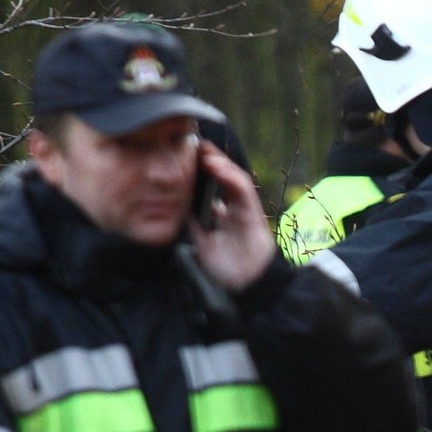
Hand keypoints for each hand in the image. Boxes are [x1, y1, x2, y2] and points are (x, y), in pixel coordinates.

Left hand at [186, 145, 276, 292]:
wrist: (247, 288)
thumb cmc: (227, 271)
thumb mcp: (201, 244)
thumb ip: (194, 226)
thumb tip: (177, 208)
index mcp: (223, 215)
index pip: (212, 186)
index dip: (200, 170)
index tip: (184, 156)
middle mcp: (235, 209)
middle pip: (223, 178)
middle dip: (209, 159)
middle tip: (191, 144)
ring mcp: (245, 210)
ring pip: (234, 179)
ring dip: (219, 163)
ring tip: (203, 151)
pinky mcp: (253, 213)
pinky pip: (243, 190)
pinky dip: (230, 176)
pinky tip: (216, 166)